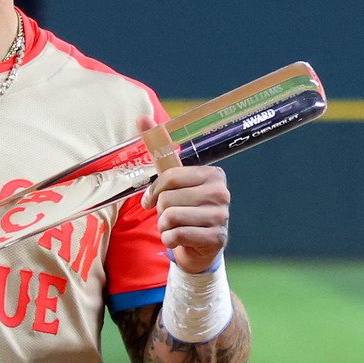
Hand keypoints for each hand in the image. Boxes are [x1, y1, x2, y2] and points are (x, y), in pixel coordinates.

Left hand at [137, 116, 230, 272]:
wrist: (201, 245)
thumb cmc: (185, 207)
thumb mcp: (172, 179)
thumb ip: (158, 149)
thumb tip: (142, 117)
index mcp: (212, 174)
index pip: (169, 177)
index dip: (154, 191)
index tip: (150, 200)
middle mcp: (221, 193)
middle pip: (168, 199)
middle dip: (160, 211)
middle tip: (169, 216)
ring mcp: (222, 216)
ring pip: (170, 217)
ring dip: (164, 226)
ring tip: (174, 227)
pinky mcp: (217, 238)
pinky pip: (176, 235)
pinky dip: (169, 239)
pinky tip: (179, 239)